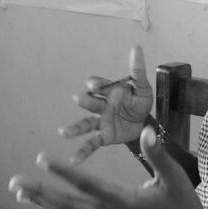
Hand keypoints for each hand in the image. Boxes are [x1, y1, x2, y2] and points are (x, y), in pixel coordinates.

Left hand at [10, 126, 207, 208]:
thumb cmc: (183, 204)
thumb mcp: (175, 177)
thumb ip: (158, 154)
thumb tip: (146, 131)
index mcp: (125, 202)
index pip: (88, 184)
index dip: (64, 172)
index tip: (41, 160)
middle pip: (68, 203)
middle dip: (40, 192)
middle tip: (15, 182)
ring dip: (41, 202)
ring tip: (17, 191)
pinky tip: (40, 203)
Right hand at [57, 45, 152, 162]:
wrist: (145, 123)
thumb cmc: (139, 102)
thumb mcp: (142, 87)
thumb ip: (137, 70)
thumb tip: (136, 47)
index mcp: (110, 92)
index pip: (100, 86)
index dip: (97, 84)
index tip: (94, 84)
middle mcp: (101, 106)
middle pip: (91, 102)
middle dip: (85, 100)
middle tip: (78, 99)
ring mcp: (100, 122)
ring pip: (85, 124)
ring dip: (74, 129)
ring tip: (63, 133)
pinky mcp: (103, 136)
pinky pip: (91, 144)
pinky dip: (81, 152)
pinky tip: (73, 161)